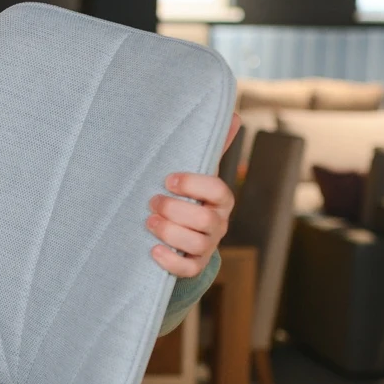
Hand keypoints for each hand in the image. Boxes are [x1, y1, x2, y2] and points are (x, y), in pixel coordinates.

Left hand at [146, 115, 241, 279]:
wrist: (181, 231)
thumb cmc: (188, 194)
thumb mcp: (197, 171)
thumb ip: (213, 147)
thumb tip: (234, 114)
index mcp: (221, 198)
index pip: (217, 190)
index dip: (193, 184)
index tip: (168, 179)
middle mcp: (218, 222)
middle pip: (206, 219)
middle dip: (176, 210)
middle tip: (152, 201)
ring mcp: (208, 245)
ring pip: (198, 244)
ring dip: (170, 232)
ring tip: (149, 222)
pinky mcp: (194, 265)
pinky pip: (188, 269)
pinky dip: (170, 261)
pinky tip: (153, 250)